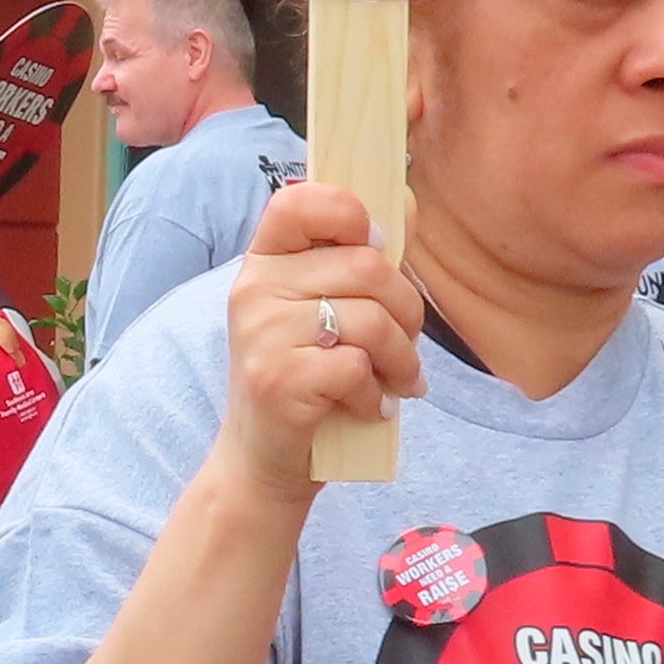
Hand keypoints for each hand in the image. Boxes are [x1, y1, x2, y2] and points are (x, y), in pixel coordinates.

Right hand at [211, 180, 421, 499]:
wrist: (262, 462)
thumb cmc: (305, 378)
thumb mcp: (320, 309)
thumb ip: (357, 259)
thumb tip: (409, 201)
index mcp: (264, 261)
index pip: (300, 200)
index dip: (349, 213)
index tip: (375, 247)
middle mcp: (254, 289)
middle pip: (366, 266)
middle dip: (406, 310)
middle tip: (404, 343)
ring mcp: (261, 335)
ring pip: (371, 319)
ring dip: (402, 359)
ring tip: (398, 381)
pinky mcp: (278, 380)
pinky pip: (358, 367)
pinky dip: (378, 394)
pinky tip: (371, 407)